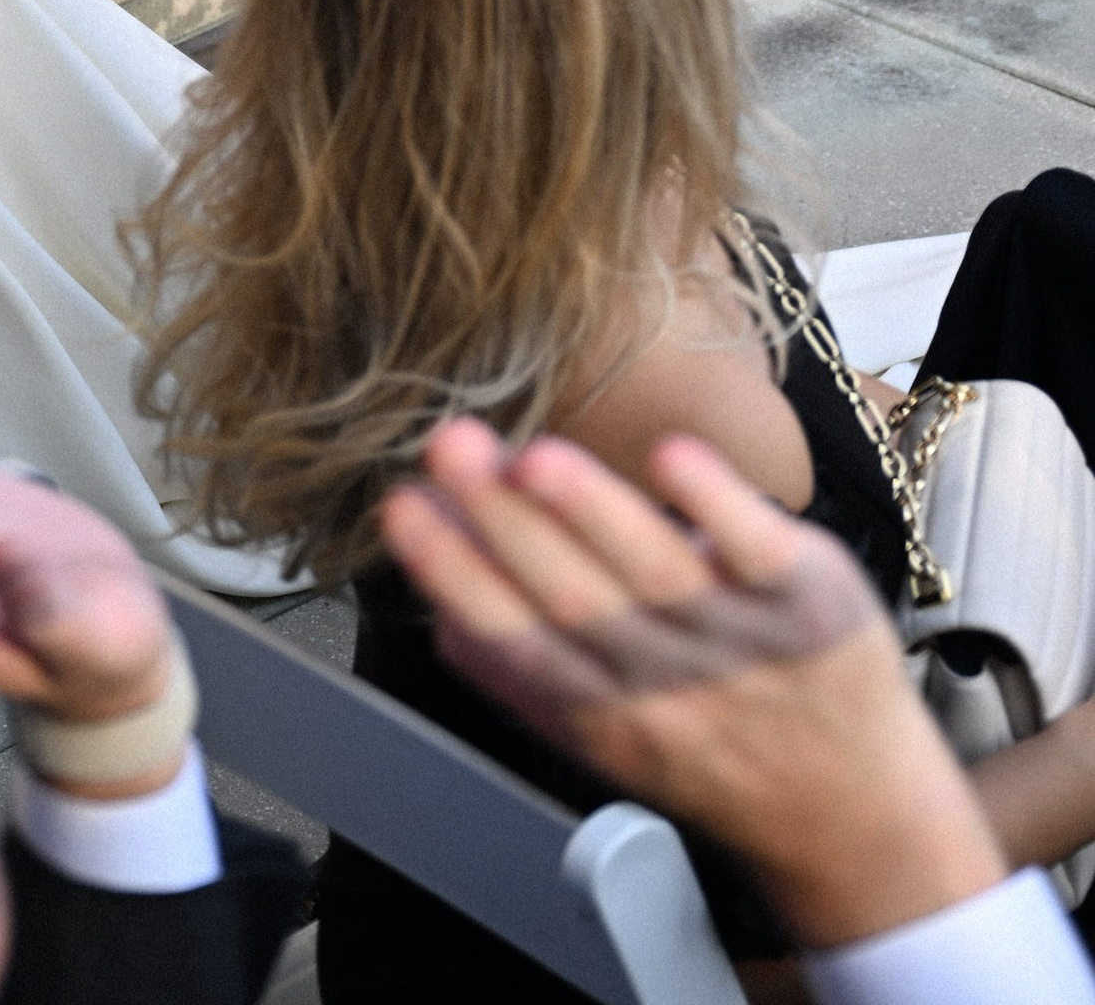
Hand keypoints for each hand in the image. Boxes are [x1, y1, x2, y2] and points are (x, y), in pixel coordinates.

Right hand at [376, 419, 1004, 953]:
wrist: (859, 816)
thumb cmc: (717, 758)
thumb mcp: (609, 741)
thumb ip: (524, 682)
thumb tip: (435, 613)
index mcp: (610, 716)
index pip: (518, 643)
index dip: (456, 576)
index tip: (406, 509)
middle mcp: (672, 685)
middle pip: (577, 600)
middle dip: (505, 523)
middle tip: (450, 449)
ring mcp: (747, 642)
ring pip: (659, 574)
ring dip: (594, 514)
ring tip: (535, 457)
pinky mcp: (812, 601)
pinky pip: (760, 550)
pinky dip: (716, 507)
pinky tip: (669, 457)